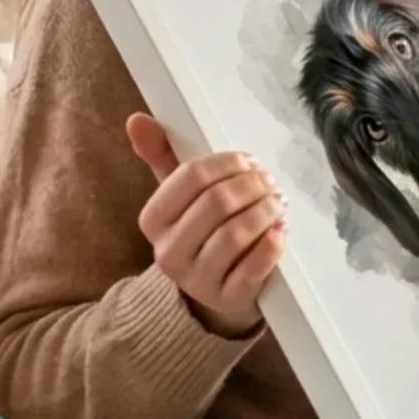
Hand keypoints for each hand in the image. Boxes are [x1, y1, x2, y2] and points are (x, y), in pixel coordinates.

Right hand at [126, 113, 286, 337]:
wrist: (213, 289)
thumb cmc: (200, 230)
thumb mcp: (179, 195)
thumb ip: (161, 155)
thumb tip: (137, 119)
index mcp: (153, 219)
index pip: (192, 176)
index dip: (227, 163)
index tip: (249, 161)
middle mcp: (168, 252)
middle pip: (217, 203)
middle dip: (251, 185)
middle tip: (270, 181)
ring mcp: (197, 279)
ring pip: (236, 234)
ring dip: (265, 211)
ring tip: (277, 203)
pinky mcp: (227, 298)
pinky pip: (253, 269)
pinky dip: (271, 245)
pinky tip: (280, 230)